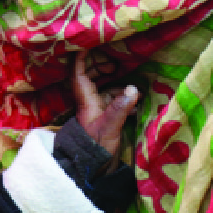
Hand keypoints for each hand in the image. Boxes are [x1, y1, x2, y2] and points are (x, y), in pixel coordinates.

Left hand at [71, 53, 137, 167]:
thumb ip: (120, 107)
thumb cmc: (96, 147)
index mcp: (86, 100)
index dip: (80, 58)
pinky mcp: (105, 118)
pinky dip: (122, 96)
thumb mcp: (110, 126)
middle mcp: (89, 102)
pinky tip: (134, 98)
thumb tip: (133, 88)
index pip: (78, 74)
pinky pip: (112, 101)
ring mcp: (97, 110)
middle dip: (101, 66)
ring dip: (114, 80)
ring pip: (103, 88)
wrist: (93, 168)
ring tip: (128, 74)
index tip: (86, 44)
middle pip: (90, 77)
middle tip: (116, 59)